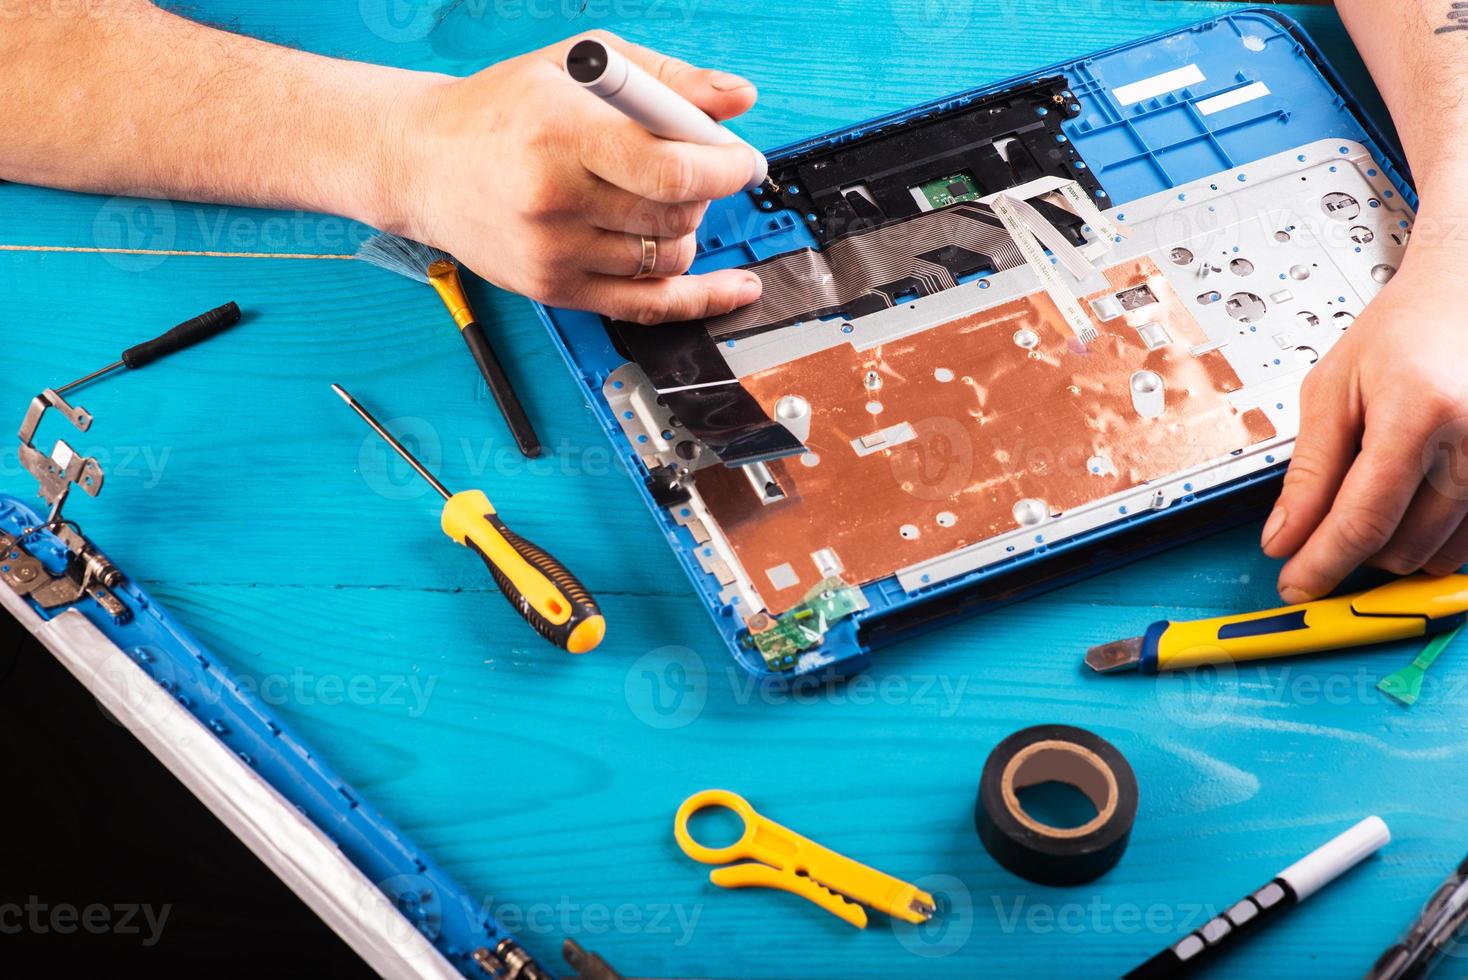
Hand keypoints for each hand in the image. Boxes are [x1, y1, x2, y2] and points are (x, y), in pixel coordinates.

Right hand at [389, 31, 763, 323]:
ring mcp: (552, 251)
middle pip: (674, 214)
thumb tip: (738, 99)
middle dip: (705, 192)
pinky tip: (734, 288)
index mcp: (562, 132)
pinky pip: (645, 306)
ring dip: (685, 229)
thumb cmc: (504, 109)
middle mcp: (554, 198)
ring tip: (662, 200)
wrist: (422, 162)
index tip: (743, 162)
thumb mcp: (582, 65)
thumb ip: (667, 81)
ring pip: (666, 258)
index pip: (671, 169)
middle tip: (697, 170)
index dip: (724, 168)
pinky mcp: (553, 288)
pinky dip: (699, 298)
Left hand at [1262, 250, 1467, 600]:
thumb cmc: (1402, 332)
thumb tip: (1282, 537)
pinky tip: (1409, 503)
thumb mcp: (1332, 390)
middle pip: (1401, 547)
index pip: (1363, 520)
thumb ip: (1308, 471)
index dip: (1321, 562)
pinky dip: (1431, 538)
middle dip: (1350, 552)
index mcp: (1421, 412)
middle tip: (1321, 525)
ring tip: (1372, 495)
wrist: (1464, 297)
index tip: (1293, 583)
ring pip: (1438, 555)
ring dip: (1392, 549)